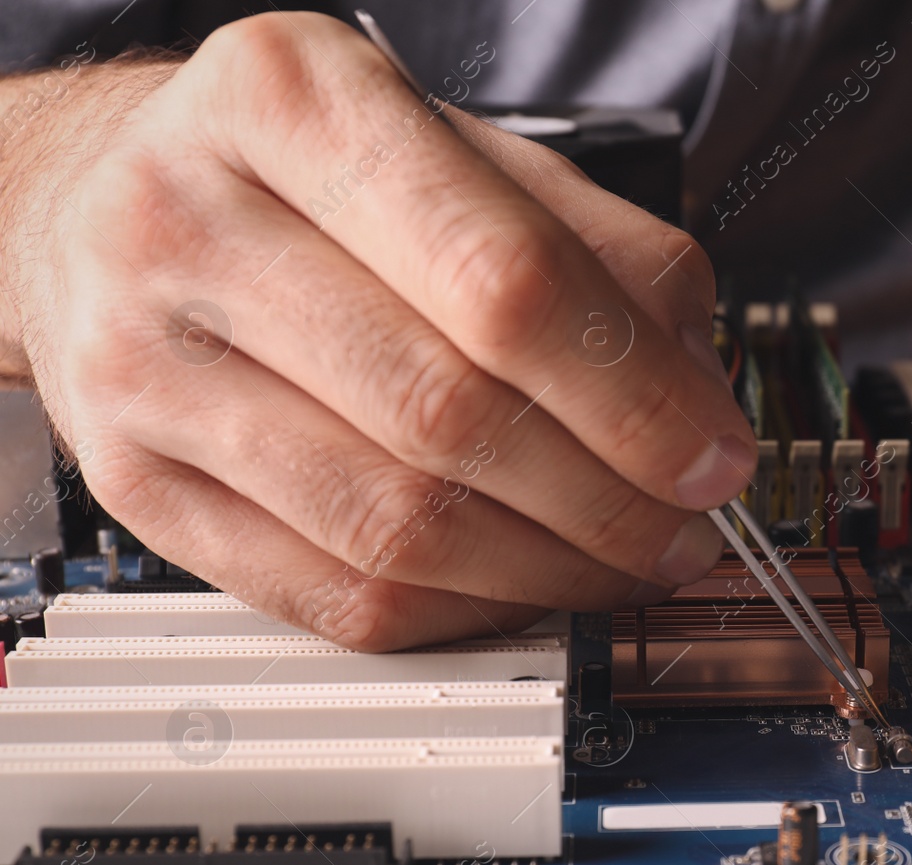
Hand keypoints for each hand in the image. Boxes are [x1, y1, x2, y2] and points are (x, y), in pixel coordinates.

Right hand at [0, 13, 754, 648]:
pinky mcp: (136, 487)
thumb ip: (599, 251)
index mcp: (292, 102)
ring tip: (622, 565)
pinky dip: (458, 612)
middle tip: (685, 529)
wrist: (95, 203)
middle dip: (607, 500)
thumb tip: (699, 398)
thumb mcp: (461, 150)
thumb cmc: (303, 176)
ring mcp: (141, 365)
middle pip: (449, 413)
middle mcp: (191, 222)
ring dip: (546, 571)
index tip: (714, 457)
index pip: (502, 278)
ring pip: (392, 524)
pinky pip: (330, 596)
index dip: (634, 394)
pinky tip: (520, 587)